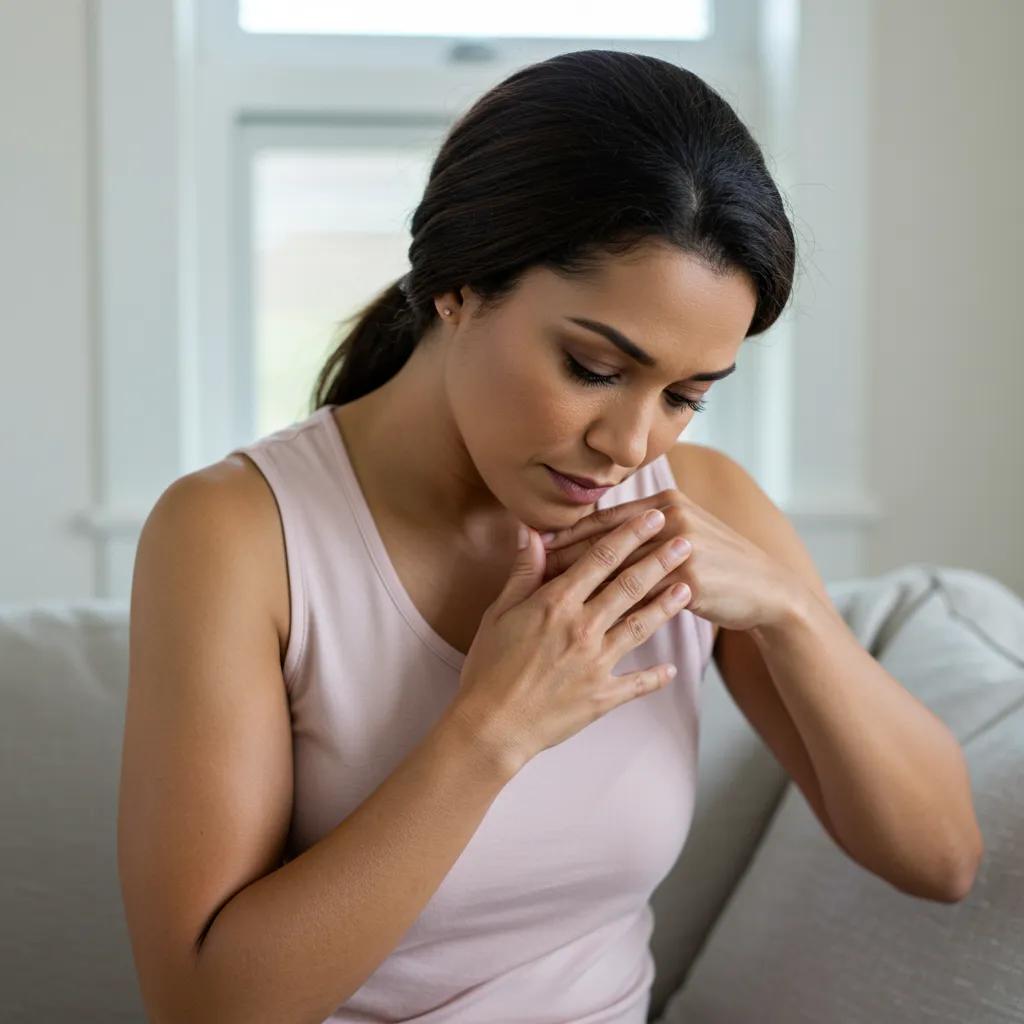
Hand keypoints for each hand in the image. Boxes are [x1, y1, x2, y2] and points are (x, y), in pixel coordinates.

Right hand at [449, 510, 694, 773]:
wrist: (491, 726)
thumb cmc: (487, 668)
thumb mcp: (498, 613)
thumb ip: (523, 572)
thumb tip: (532, 532)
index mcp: (556, 604)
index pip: (600, 558)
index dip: (629, 534)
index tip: (652, 517)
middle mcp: (582, 628)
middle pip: (629, 586)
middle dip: (661, 561)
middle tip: (688, 542)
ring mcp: (596, 663)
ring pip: (641, 626)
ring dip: (667, 605)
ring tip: (689, 587)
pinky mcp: (602, 696)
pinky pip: (637, 684)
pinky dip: (656, 676)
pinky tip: (672, 668)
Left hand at [539, 488, 800, 632]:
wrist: (767, 590)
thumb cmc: (718, 564)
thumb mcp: (683, 534)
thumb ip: (642, 529)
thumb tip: (602, 531)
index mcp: (664, 503)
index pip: (601, 519)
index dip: (564, 534)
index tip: (529, 547)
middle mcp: (671, 519)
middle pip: (602, 540)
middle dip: (562, 558)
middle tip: (526, 575)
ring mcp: (681, 550)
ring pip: (616, 569)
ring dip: (579, 585)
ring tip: (546, 602)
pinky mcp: (689, 581)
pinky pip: (640, 598)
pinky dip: (610, 610)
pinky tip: (586, 626)